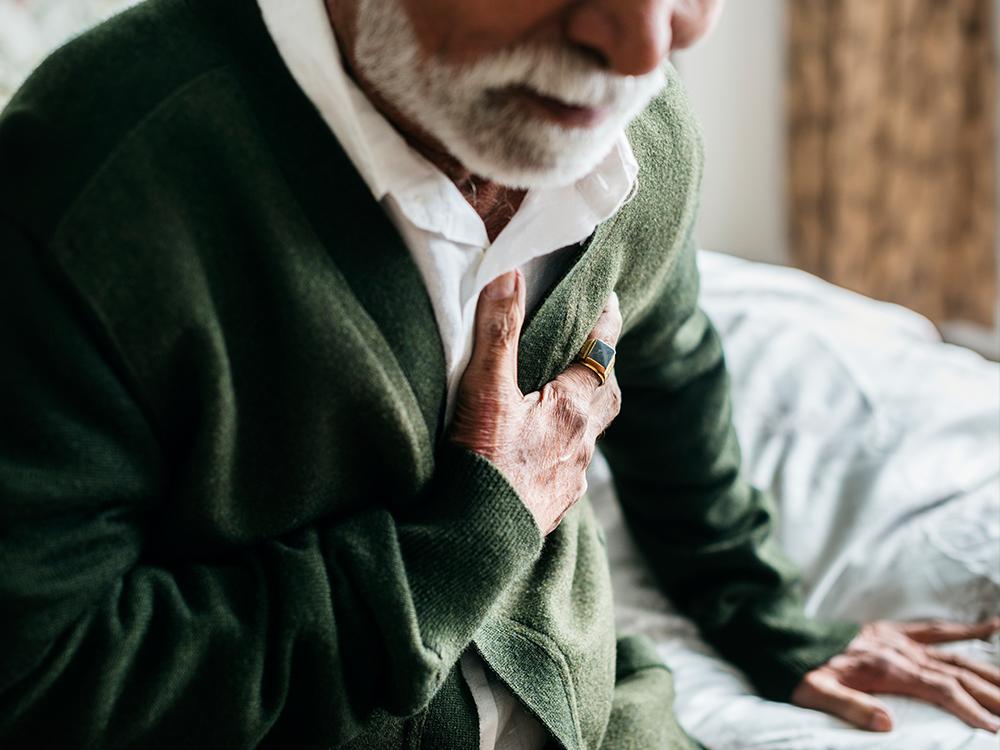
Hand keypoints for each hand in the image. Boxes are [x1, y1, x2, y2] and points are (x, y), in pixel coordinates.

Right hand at [450, 269, 622, 534]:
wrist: (477, 543)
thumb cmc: (484, 466)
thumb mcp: (485, 392)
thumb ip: (498, 332)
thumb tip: (511, 273)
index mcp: (573, 409)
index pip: (602, 354)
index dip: (606, 324)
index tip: (609, 301)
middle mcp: (582, 443)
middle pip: (605, 395)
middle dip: (600, 368)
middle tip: (590, 348)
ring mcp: (570, 478)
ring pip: (587, 434)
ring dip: (580, 411)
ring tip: (560, 398)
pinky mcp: (553, 505)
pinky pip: (569, 467)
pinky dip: (561, 449)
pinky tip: (539, 454)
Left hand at [792, 618, 999, 732]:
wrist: (786, 636)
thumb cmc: (800, 669)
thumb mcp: (817, 692)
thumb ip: (850, 708)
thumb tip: (888, 723)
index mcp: (886, 668)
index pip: (941, 689)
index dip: (970, 709)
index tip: (994, 729)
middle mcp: (900, 651)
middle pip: (957, 673)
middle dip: (992, 694)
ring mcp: (899, 640)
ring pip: (955, 655)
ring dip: (989, 671)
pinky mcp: (893, 631)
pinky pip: (935, 629)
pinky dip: (965, 629)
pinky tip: (993, 627)